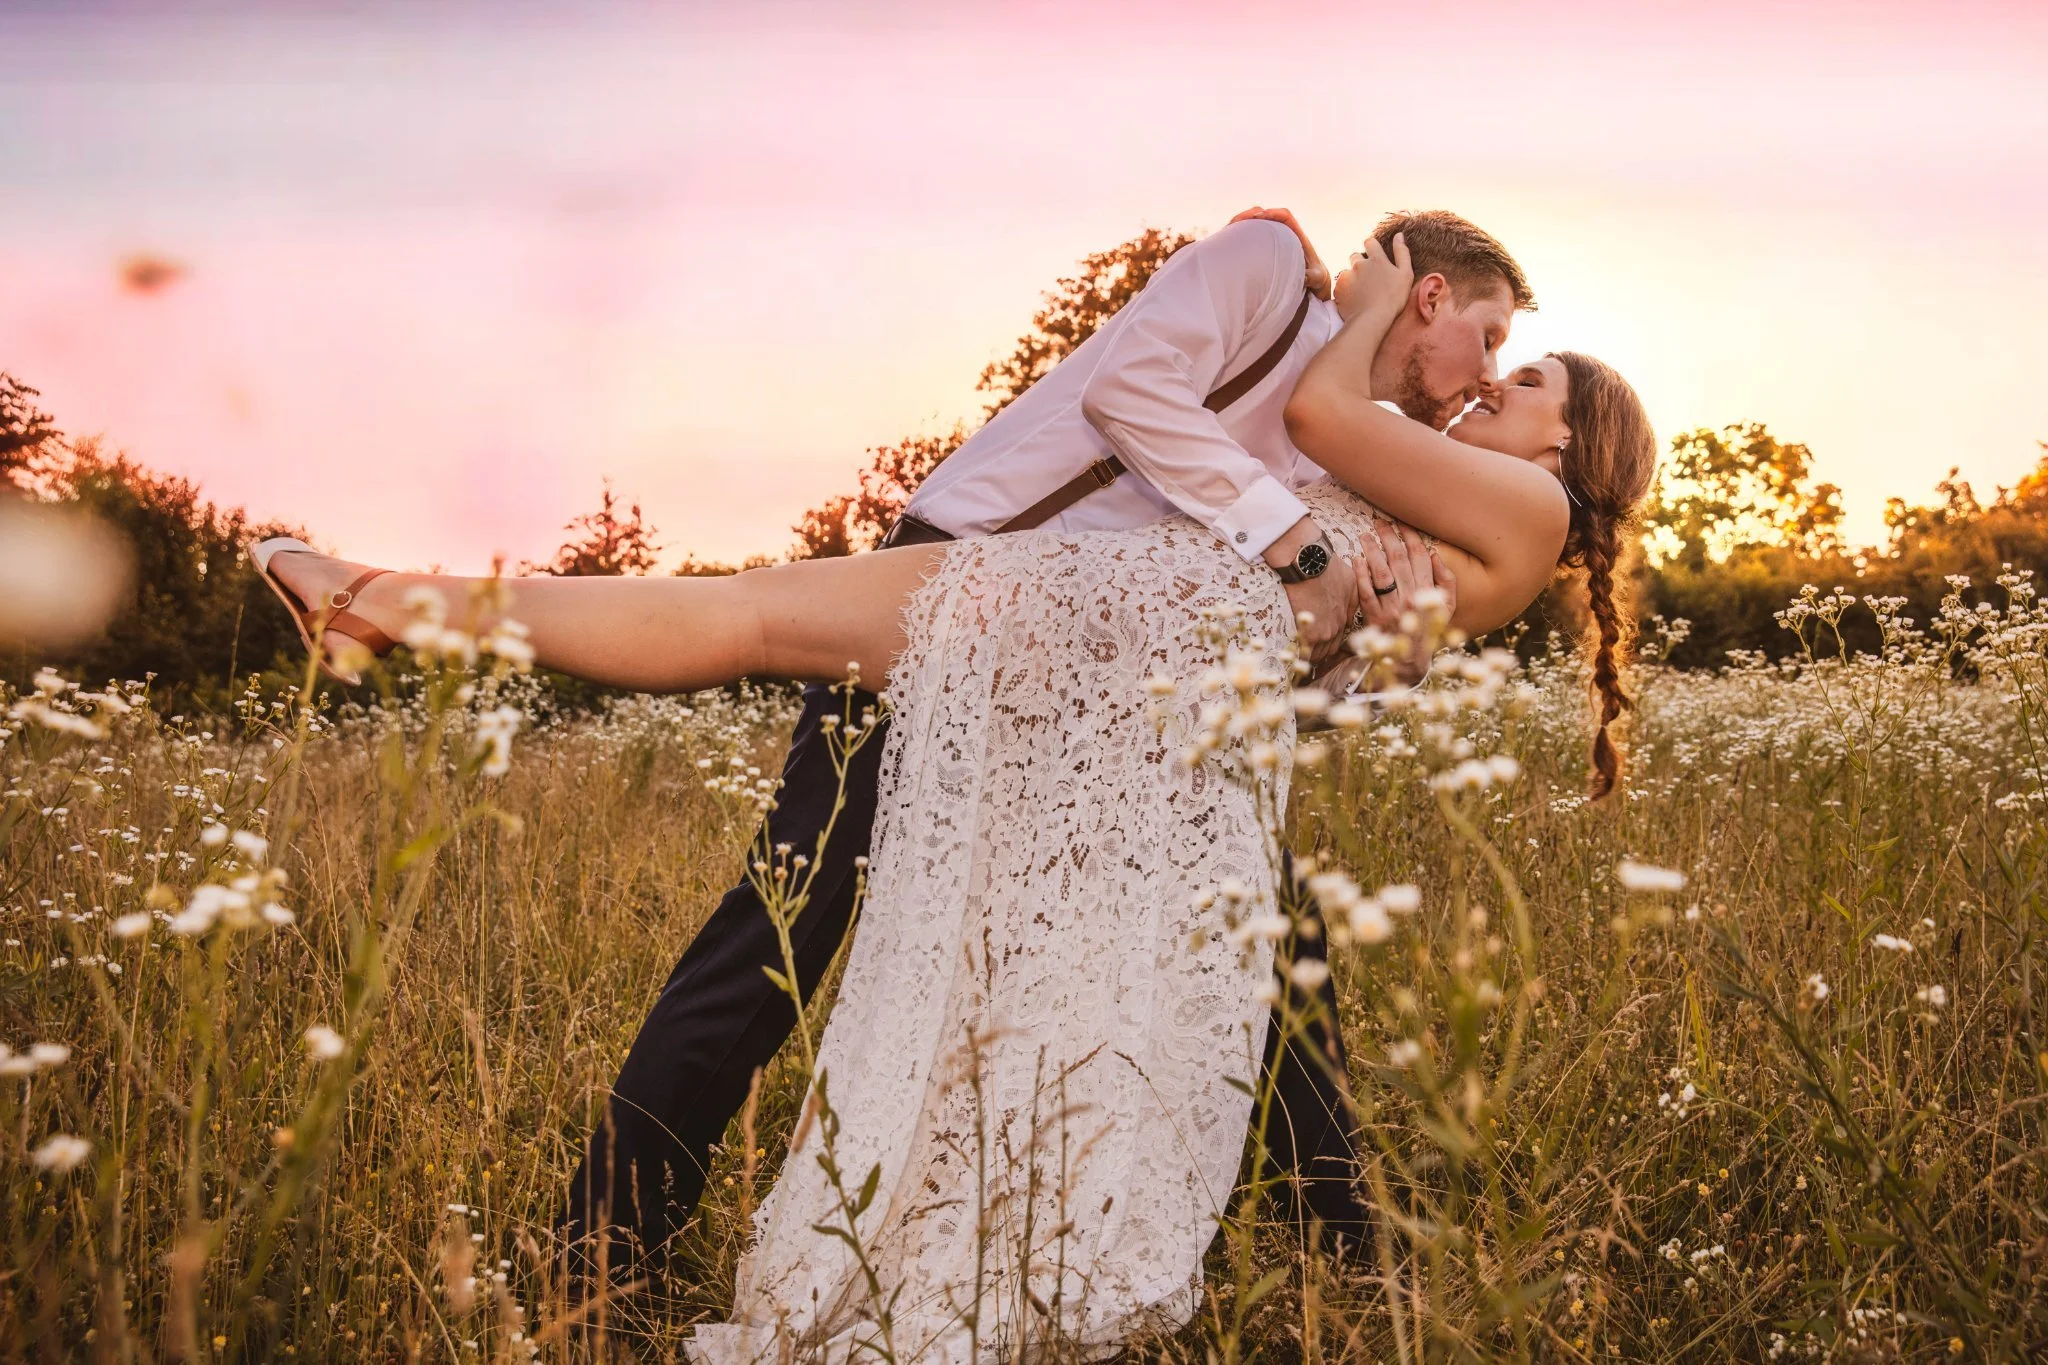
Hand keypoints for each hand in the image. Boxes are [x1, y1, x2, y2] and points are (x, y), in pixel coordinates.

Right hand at [1229, 205, 1330, 299]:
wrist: (1315, 282)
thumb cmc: (1317, 278)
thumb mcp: (1317, 277)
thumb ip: (1312, 276)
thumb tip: (1303, 277)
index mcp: (1297, 235)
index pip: (1285, 216)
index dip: (1272, 213)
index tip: (1260, 217)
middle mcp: (1283, 234)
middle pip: (1268, 215)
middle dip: (1253, 214)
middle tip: (1240, 221)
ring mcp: (1273, 241)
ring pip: (1256, 225)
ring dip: (1243, 223)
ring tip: (1232, 228)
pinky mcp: (1264, 250)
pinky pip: (1251, 238)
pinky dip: (1240, 236)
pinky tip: (1231, 242)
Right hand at [1284, 566, 1359, 669]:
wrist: (1310, 563)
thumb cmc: (1328, 567)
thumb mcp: (1349, 580)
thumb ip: (1350, 599)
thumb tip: (1348, 609)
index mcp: (1346, 615)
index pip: (1340, 638)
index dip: (1329, 642)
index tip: (1320, 644)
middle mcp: (1338, 627)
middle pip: (1330, 649)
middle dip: (1320, 652)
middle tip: (1308, 653)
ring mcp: (1325, 632)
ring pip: (1319, 654)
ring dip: (1309, 655)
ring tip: (1299, 657)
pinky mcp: (1311, 633)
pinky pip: (1307, 653)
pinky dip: (1301, 656)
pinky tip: (1293, 658)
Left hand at [1332, 231, 1412, 323]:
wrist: (1372, 319)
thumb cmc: (1393, 298)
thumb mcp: (1405, 274)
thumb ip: (1402, 252)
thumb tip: (1399, 235)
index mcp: (1376, 259)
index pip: (1369, 242)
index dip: (1371, 247)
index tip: (1374, 257)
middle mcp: (1359, 264)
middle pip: (1355, 256)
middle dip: (1359, 263)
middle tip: (1368, 278)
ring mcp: (1347, 276)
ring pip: (1347, 271)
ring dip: (1352, 277)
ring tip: (1360, 291)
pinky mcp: (1338, 289)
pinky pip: (1340, 285)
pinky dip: (1345, 289)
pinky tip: (1353, 299)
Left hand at [1355, 514, 1455, 685]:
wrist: (1410, 663)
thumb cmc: (1428, 630)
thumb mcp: (1446, 608)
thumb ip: (1446, 581)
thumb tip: (1434, 554)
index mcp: (1428, 593)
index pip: (1419, 557)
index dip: (1411, 537)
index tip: (1402, 523)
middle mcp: (1410, 598)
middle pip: (1398, 560)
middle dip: (1389, 537)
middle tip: (1379, 521)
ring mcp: (1391, 608)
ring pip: (1381, 572)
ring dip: (1372, 550)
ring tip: (1366, 535)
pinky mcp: (1374, 618)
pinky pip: (1366, 592)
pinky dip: (1360, 574)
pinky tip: (1356, 559)